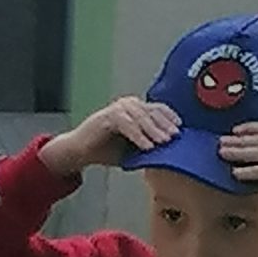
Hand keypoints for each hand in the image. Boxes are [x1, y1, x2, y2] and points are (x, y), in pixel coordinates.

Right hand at [41, 97, 179, 176]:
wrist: (78, 151)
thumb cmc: (104, 149)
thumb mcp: (131, 147)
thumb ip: (146, 144)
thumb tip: (166, 151)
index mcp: (135, 108)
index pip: (157, 109)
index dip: (170, 118)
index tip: (180, 129)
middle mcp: (128, 105)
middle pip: (152, 111)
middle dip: (165, 125)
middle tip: (175, 137)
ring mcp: (118, 109)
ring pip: (142, 117)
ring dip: (154, 131)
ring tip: (164, 143)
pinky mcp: (108, 117)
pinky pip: (128, 126)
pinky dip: (138, 136)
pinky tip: (147, 146)